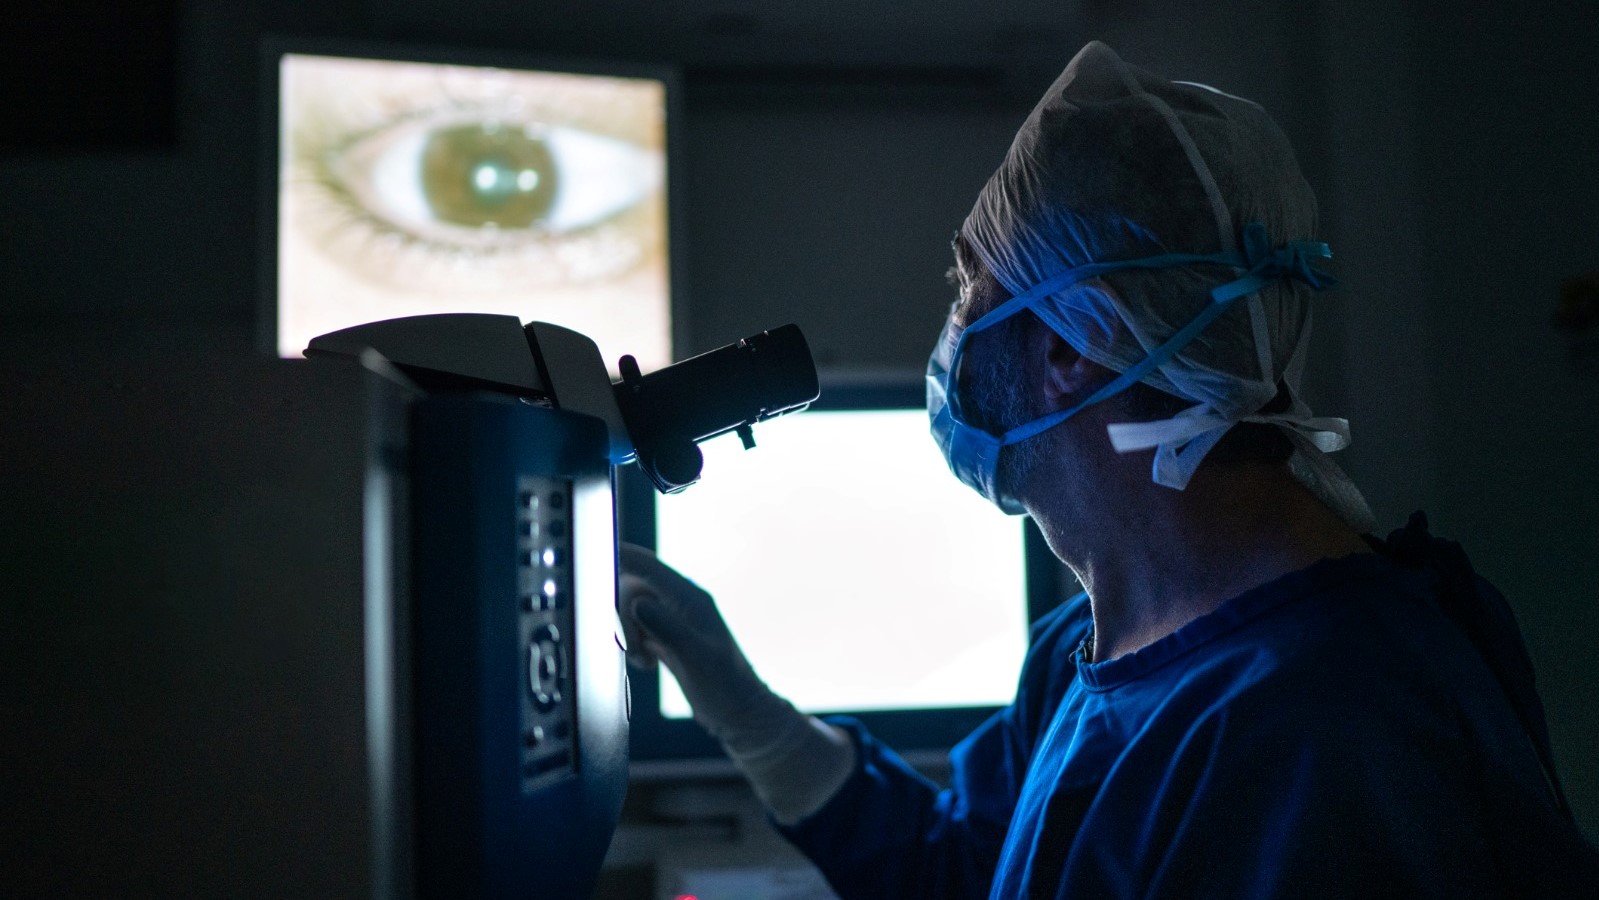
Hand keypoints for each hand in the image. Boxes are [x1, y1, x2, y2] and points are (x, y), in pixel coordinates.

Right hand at [617, 543, 782, 736]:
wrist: (739, 714)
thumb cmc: (724, 688)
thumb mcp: (695, 658)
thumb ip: (666, 627)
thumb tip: (637, 603)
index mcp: (690, 598)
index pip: (644, 564)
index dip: (616, 556)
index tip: (589, 559)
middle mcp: (681, 602)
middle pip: (630, 587)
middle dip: (620, 616)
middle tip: (634, 649)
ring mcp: (674, 618)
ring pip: (630, 609)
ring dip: (627, 633)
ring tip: (644, 660)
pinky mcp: (668, 635)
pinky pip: (637, 626)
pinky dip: (633, 643)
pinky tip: (648, 663)